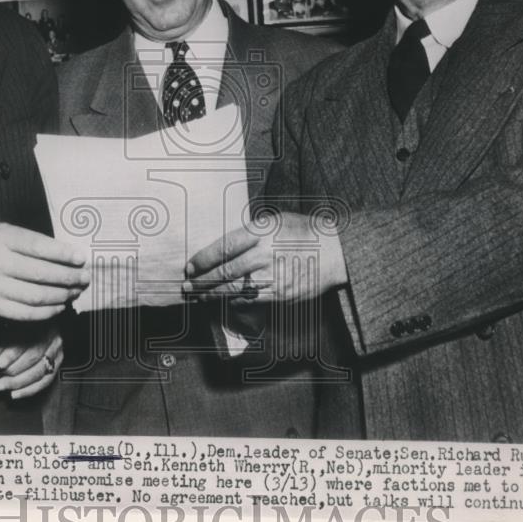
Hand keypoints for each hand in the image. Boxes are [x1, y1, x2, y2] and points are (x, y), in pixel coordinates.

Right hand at [0, 223, 87, 321]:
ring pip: (36, 296)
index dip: (63, 254)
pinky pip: (26, 313)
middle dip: (68, 277)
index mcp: (1, 238)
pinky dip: (47, 311)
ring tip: (75, 291)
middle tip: (85, 277)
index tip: (81, 258)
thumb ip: (34, 241)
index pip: (39, 247)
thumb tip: (71, 256)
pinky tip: (59, 305)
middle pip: (40, 274)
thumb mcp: (7, 231)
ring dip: (62, 295)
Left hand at [0, 329, 63, 398]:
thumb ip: (4, 341)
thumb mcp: (9, 328)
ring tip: (0, 386)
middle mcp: (52, 336)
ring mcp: (57, 351)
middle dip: (12, 371)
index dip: (12, 354)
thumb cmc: (18, 329)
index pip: (28, 340)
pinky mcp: (57, 363)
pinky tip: (14, 394)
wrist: (36, 330)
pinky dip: (28, 390)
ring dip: (17, 383)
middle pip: (34, 357)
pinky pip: (45, 381)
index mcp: (40, 322)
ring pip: (39, 372)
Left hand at [183, 211, 347, 302]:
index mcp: (262, 231)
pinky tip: (223, 302)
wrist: (335, 251)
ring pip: (235, 289)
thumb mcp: (276, 220)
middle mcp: (265, 254)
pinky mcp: (281, 293)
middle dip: (202, 281)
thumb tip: (225, 245)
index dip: (203, 259)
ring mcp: (273, 275)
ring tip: (199, 296)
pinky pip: (251, 300)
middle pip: (226, 271)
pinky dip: (233, 301)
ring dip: (212, 295)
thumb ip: (251, 231)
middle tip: (187, 286)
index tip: (190, 266)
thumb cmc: (304, 231)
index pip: (224, 247)